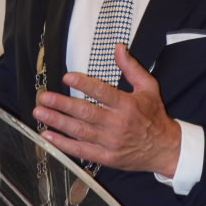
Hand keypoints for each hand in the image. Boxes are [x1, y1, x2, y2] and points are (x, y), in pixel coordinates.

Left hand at [33, 43, 180, 176]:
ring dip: (58, 122)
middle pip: (86, 113)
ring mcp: (110, 143)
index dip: (84, 84)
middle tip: (44, 97)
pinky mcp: (106, 158)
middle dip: (62, 105)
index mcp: (126, 105)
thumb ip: (131, 67)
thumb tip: (118, 47)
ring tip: (40, 113)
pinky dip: (64, 145)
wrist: (166, 150)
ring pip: (80, 132)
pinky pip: (82, 151)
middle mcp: (117, 124)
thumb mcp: (148, 87)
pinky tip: (48, 136)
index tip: (66, 77)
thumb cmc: (154, 116)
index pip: (102, 92)